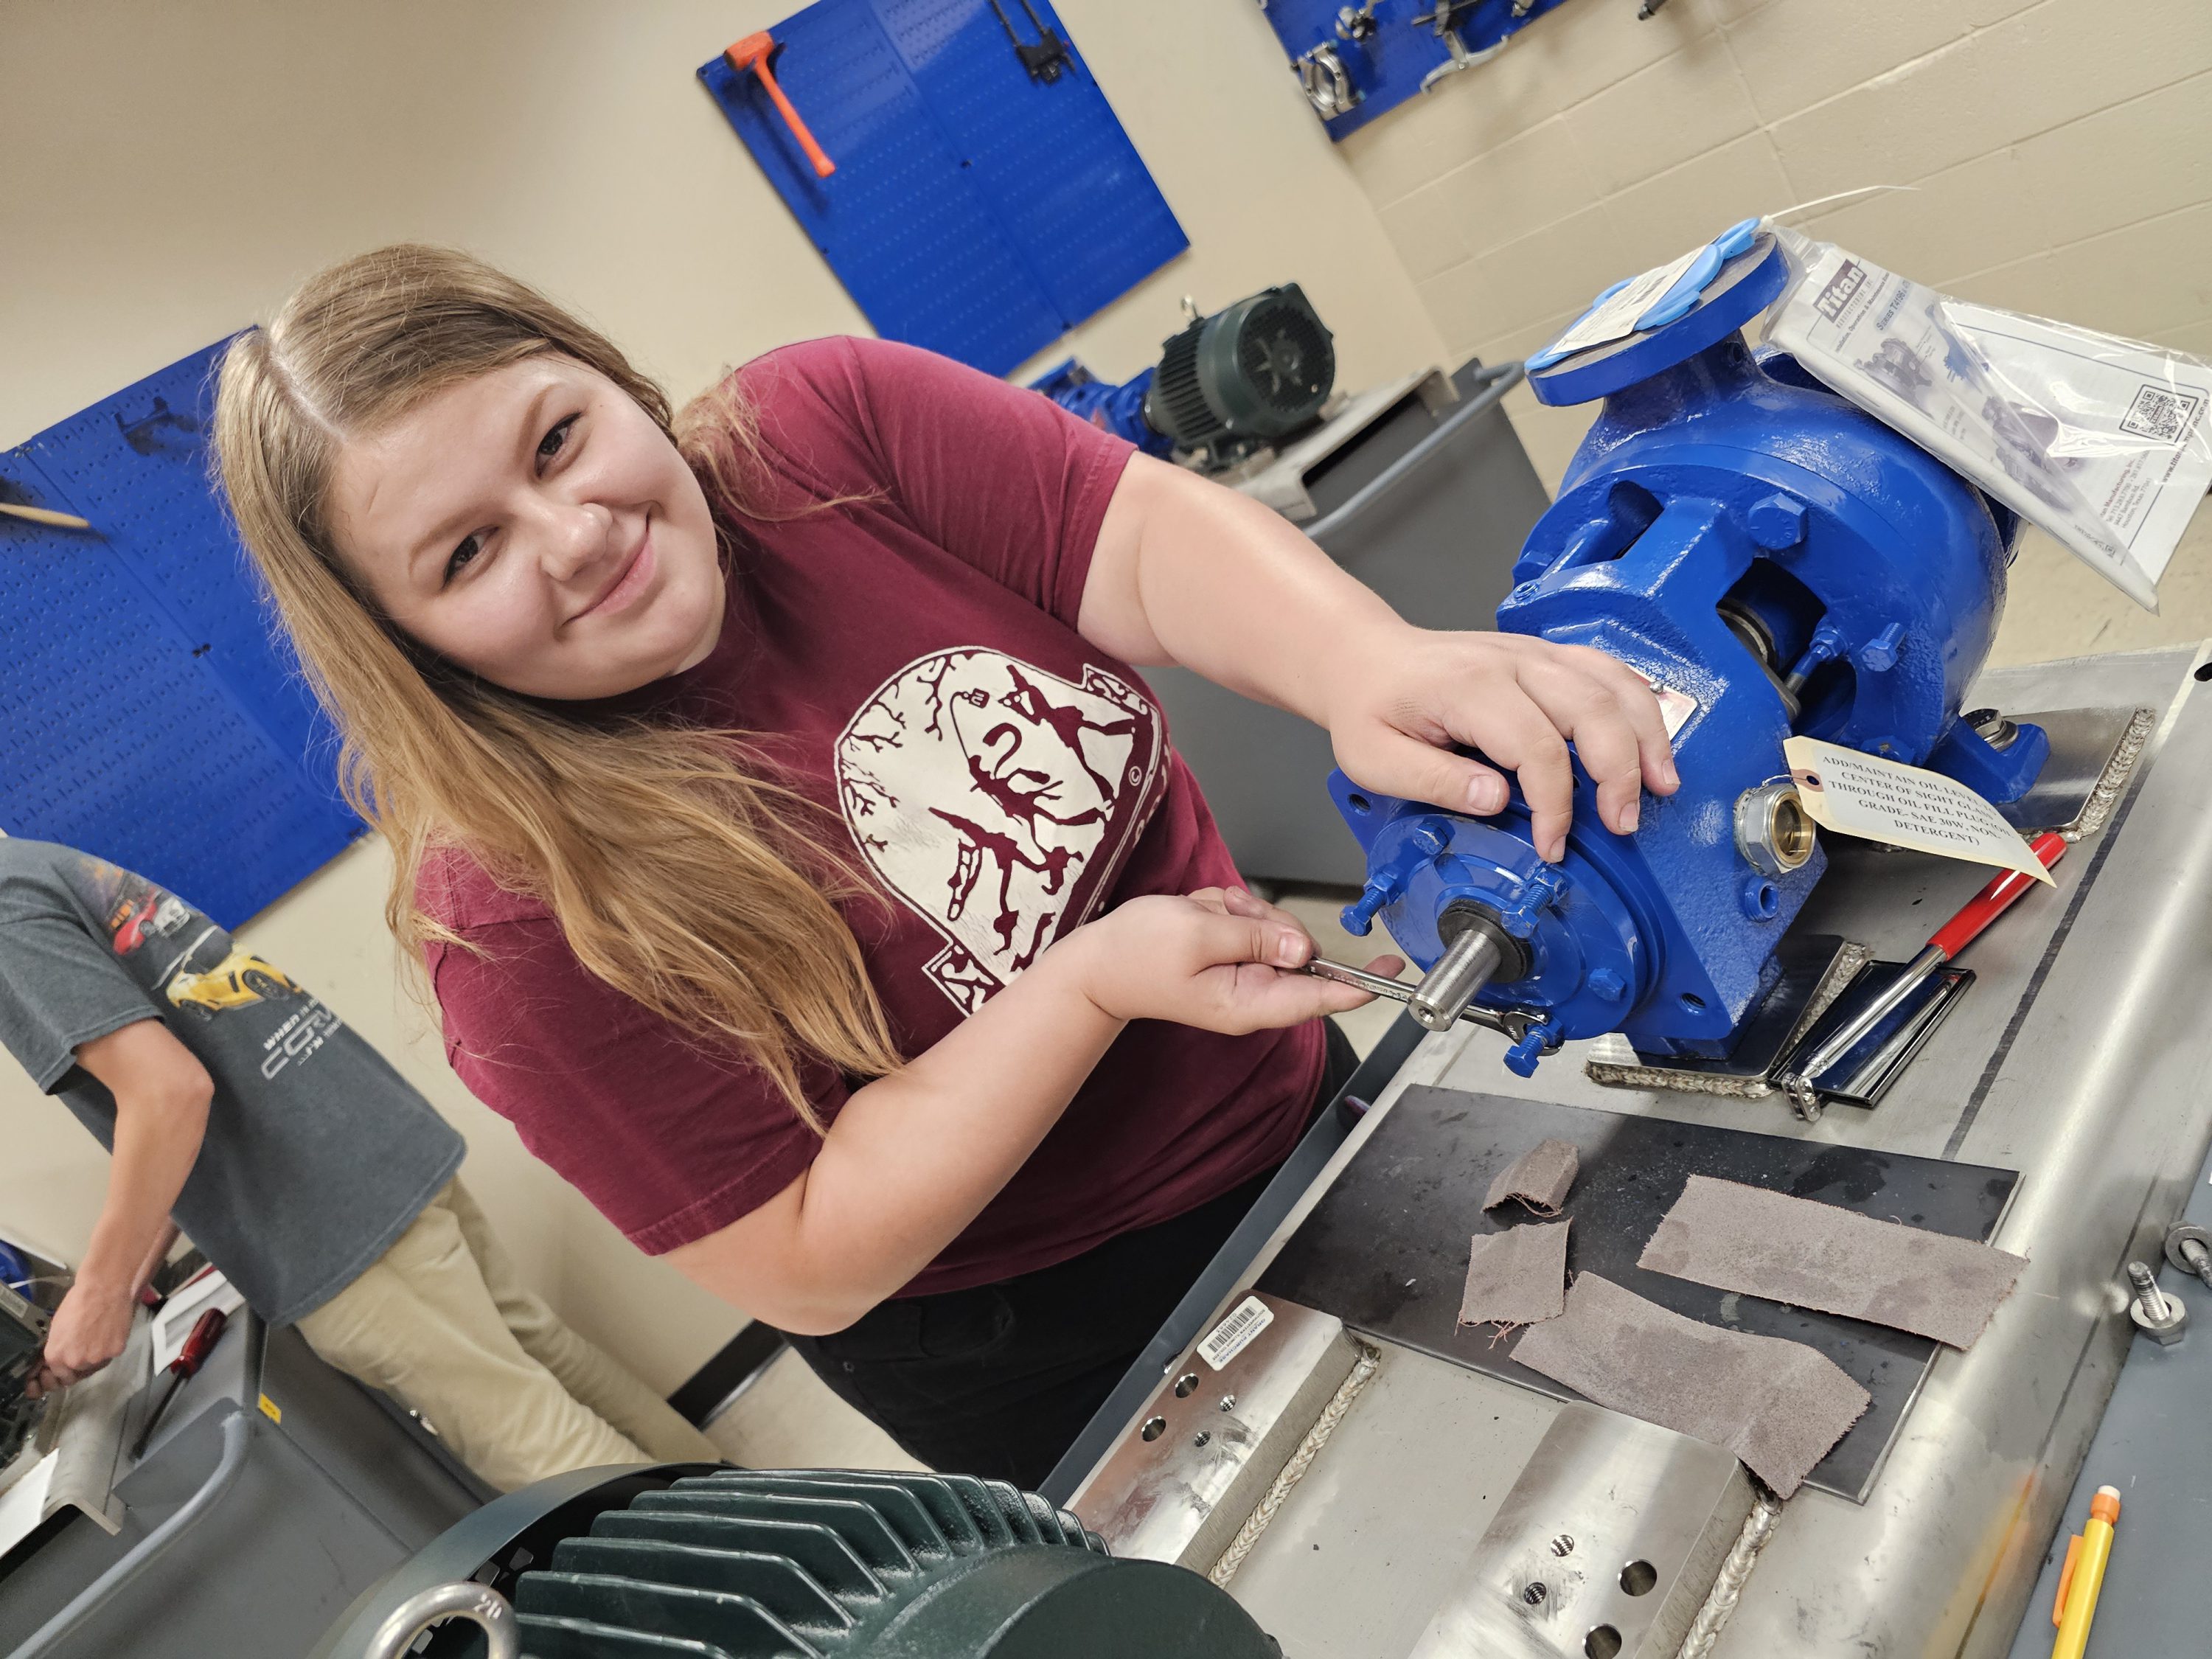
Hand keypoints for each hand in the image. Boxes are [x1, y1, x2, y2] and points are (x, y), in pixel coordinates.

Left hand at [27, 1280, 135, 1398]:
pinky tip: (110, 1331)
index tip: (71, 1361)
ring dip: (98, 1355)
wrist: (103, 1289)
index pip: (60, 1375)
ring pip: (96, 1364)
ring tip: (100, 1336)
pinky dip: (112, 1346)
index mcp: (56, 1356)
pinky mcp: (115, 1351)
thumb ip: (60, 1348)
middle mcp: (75, 1361)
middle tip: (88, 1346)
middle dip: (82, 1362)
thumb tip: (65, 1356)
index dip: (66, 1368)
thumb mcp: (57, 1328)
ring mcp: (96, 1358)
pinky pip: (111, 1354)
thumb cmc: (78, 1302)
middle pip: (78, 1372)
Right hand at [1067, 887, 1403, 1033]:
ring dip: (1240, 913)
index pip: (1322, 996)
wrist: (1095, 965)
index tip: (1393, 968)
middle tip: (1224, 919)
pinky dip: (1225, 912)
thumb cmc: (1137, 955)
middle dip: (1266, 919)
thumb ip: (1257, 938)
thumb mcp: (1199, 935)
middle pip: (1299, 948)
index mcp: (1251, 1001)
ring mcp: (1243, 975)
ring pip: (1274, 928)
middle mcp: (1255, 993)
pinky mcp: (1233, 956)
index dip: (1361, 981)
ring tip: (1201, 920)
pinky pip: (1249, 921)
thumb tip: (1305, 948)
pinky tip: (1198, 919)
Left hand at [1325, 629, 1679, 861]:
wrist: (1367, 659)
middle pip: (1592, 710)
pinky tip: (1651, 740)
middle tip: (1624, 823)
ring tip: (1662, 785)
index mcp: (1470, 688)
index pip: (1537, 749)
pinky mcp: (1547, 655)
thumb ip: (1436, 780)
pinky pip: (1609, 670)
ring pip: (1613, 684)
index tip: (1553, 846)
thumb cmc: (1372, 706)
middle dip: (1620, 772)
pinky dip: (1640, 704)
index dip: (1556, 806)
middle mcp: (1512, 662)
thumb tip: (1496, 799)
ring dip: (1646, 735)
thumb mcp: (1376, 758)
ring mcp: (1535, 653)